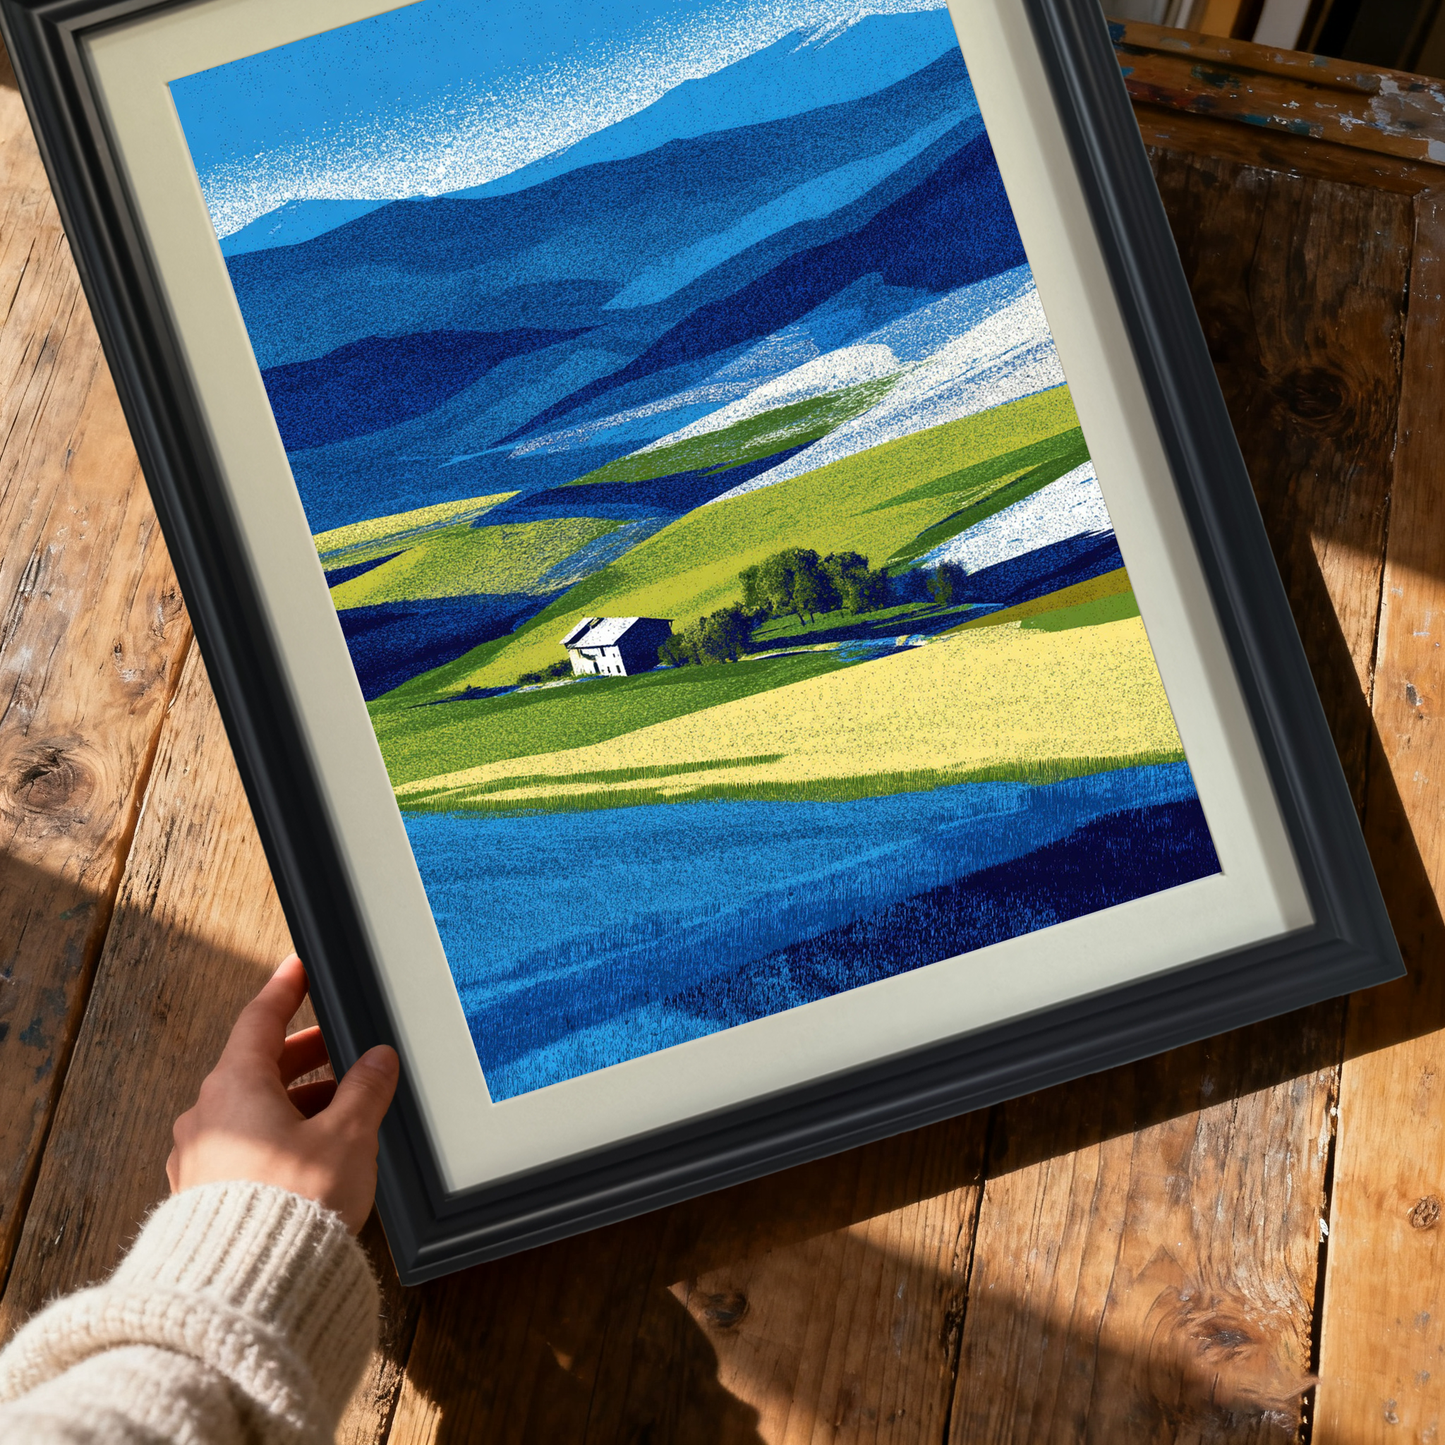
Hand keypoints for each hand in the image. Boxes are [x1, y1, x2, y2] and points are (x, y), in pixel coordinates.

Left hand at [167, 954, 398, 1232]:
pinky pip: (242, 1146)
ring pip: (250, 1108)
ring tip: (341, 1108)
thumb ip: (365, 1091)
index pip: (260, 1018)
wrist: (246, 1288)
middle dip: (304, 1054)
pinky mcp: (203, 1196)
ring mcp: (198, 1158)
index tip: (297, 968)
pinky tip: (312, 1152)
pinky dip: (276, 1135)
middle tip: (342, 1046)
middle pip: (257, 1065)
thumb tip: (377, 1061)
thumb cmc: (290, 1208)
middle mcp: (207, 1115)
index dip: (285, 990)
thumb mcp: (347, 1137)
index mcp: (234, 1086)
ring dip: (294, 1100)